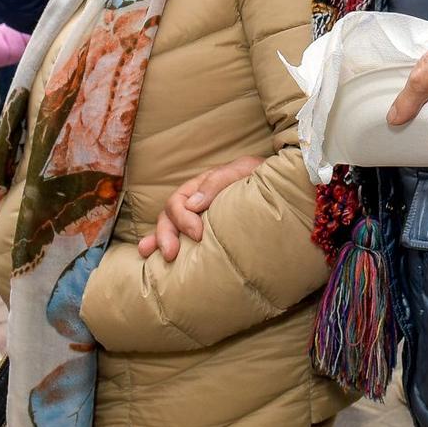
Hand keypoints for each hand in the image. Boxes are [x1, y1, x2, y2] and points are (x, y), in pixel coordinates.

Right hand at [136, 155, 264, 260]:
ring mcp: (197, 217)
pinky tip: (149, 256)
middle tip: (171, 254)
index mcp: (202, 187)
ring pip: (168, 227)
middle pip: (168, 216)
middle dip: (166, 234)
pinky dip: (160, 245)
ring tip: (147, 253)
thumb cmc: (261, 177)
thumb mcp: (243, 170)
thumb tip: (193, 203)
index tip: (198, 234)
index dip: (183, 218)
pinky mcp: (203, 233)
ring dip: (157, 240)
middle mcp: (195, 202)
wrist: (280, 188)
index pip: (179, 200)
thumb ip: (218, 181)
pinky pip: (178, 237)